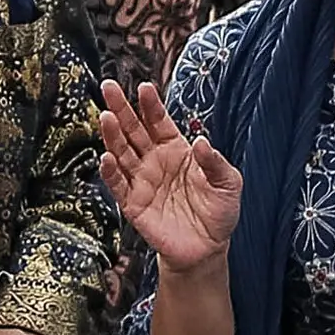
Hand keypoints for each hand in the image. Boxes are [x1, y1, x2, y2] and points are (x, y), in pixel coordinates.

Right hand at [95, 77, 241, 272]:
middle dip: (121, 109)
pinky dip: (111, 172)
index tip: (144, 87)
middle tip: (109, 88)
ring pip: (122, 153)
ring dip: (112, 136)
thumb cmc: (218, 211)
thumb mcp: (228, 183)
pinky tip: (106, 158)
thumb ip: (215, 162)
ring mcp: (141, 181)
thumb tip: (202, 142)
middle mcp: (154, 161)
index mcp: (175, 149)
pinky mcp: (133, 204)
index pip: (159, 121)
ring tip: (106, 117)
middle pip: (134, 130)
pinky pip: (119, 185)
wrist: (207, 247)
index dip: (151, 105)